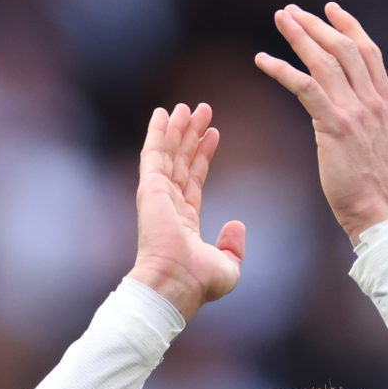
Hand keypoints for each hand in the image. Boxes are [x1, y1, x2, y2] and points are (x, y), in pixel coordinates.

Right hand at [128, 102, 246, 320]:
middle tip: (202, 110)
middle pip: (182, 161)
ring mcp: (157, 195)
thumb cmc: (199, 282)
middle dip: (191, 134)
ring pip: (170, 152)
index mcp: (183, 222)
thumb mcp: (228, 267)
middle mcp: (168, 205)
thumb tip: (236, 223)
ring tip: (188, 106)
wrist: (175, 282)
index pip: (195, 180)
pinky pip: (154, 152)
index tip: (214, 134)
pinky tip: (164, 113)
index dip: (204, 156)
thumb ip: (234, 246)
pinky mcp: (150, 187)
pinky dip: (158, 132)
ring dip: (178, 127)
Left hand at [255, 3, 387, 244]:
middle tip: (292, 11)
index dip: (349, 28)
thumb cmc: (383, 188)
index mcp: (386, 104)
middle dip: (317, 24)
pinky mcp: (333, 126)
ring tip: (280, 19)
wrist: (377, 214)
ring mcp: (354, 112)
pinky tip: (262, 60)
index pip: (369, 53)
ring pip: (324, 61)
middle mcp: (372, 101)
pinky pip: (305, 87)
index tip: (331, 10)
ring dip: (299, 36)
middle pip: (345, 48)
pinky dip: (282, 69)